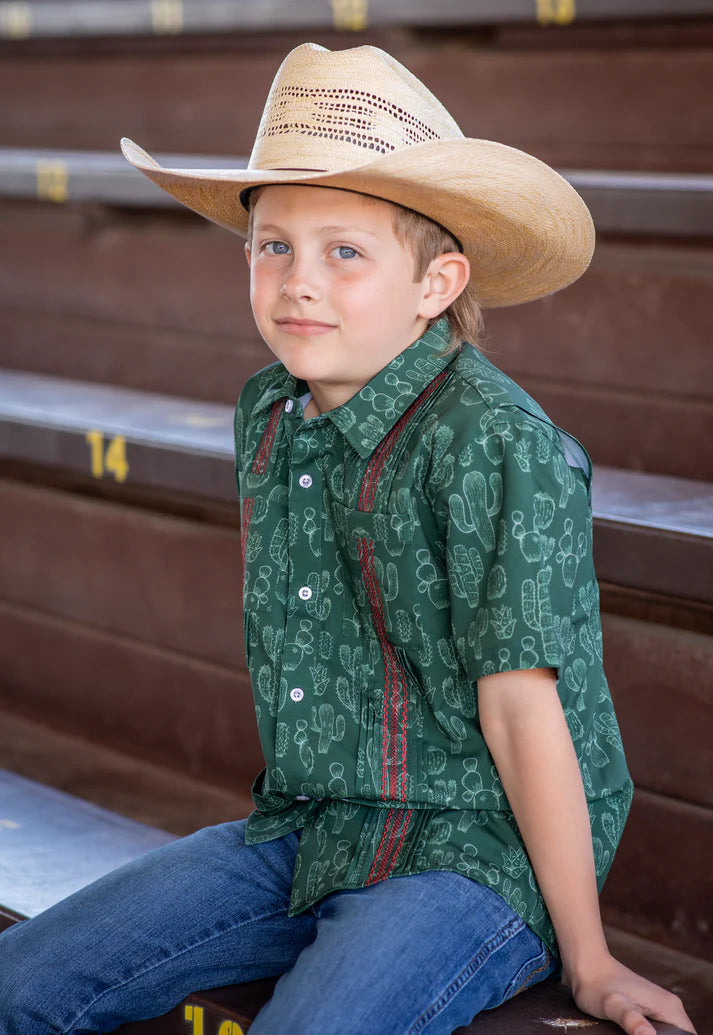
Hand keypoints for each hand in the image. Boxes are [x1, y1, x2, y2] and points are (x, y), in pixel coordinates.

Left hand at [567, 954, 696, 1034]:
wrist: (585, 966)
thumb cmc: (596, 984)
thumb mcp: (613, 1005)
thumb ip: (631, 1020)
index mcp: (669, 1007)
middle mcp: (669, 1007)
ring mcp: (659, 1008)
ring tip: (630, 1033)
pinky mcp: (647, 1011)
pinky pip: (657, 1031)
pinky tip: (633, 1034)